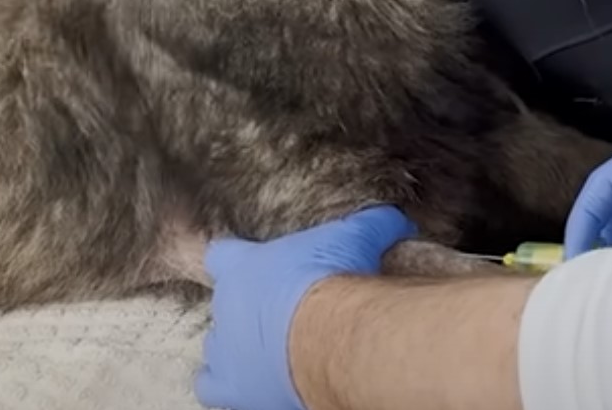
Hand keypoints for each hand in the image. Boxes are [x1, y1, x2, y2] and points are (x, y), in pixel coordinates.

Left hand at [196, 205, 417, 409]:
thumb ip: (374, 224)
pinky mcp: (233, 391)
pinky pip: (214, 390)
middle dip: (249, 308)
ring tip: (272, 349)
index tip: (252, 264)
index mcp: (244, 267)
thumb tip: (397, 219)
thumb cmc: (333, 282)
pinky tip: (259, 383)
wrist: (329, 338)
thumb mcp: (359, 236)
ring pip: (217, 349)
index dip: (235, 258)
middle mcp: (226, 308)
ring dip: (239, 349)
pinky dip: (233, 388)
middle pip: (225, 304)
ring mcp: (224, 352)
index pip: (221, 254)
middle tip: (284, 309)